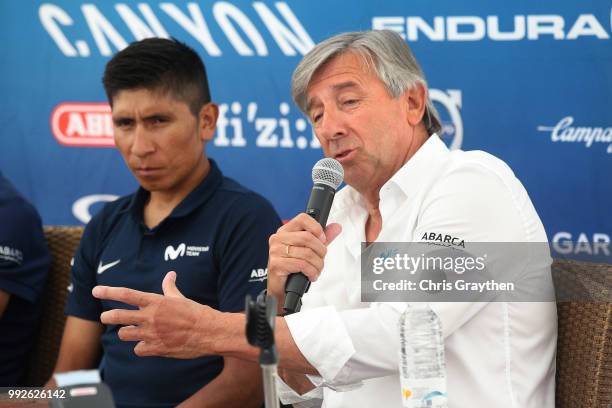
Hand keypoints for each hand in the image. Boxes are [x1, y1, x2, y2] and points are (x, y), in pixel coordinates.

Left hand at [92, 271, 217, 358]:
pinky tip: (148, 344)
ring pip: (124, 334)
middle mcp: (150, 317)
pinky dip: (141, 347)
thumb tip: (170, 275)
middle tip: (106, 317)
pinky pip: (138, 349)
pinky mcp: (155, 349)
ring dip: (126, 332)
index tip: (96, 291)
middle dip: (108, 316)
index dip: (108, 292)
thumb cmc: (196, 313)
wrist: (209, 332)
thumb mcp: (180, 298)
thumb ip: (170, 287)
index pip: (126, 294)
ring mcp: (151, 334)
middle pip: (117, 316)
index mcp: (155, 302)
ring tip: (131, 331)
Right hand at [267, 213, 341, 309]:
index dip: (316, 228)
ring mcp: (276, 251)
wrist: (281, 288)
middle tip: (321, 259)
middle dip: (320, 251)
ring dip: (317, 265)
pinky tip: (311, 275)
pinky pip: (302, 265)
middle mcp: (278, 238)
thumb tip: (336, 227)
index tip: (322, 239)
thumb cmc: (293, 268)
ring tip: (316, 270)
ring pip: (307, 253)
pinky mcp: (276, 264)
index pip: (303, 218)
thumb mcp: (310, 250)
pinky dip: (311, 272)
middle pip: (307, 237)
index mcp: (285, 231)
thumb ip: (322, 238)